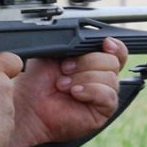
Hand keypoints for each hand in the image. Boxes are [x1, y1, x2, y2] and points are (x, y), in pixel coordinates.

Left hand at [10, 38, 127, 146]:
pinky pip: (108, 95)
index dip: (114, 45)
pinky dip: (91, 90)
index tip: (105, 43)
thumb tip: (87, 36)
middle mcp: (100, 77)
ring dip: (83, 78)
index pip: (117, 51)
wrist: (29, 106)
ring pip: (110, 77)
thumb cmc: (37, 83)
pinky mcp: (102, 111)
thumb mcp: (53, 52)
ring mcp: (103, 94)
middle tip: (64, 69)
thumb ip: (73, 42)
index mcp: (92, 62)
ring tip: (63, 85)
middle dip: (86, 62)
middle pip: (113, 61)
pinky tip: (75, 93)